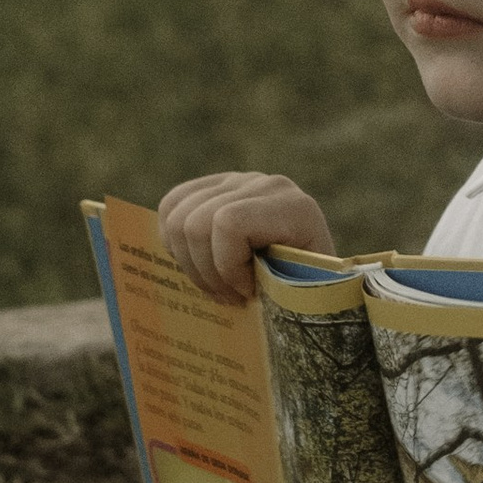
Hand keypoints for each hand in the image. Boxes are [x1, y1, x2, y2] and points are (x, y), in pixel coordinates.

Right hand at [157, 170, 335, 302]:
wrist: (312, 270)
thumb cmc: (304, 291)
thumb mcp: (297, 296)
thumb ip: (272, 294)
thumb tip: (238, 302)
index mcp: (293, 208)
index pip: (229, 224)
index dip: (227, 267)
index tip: (248, 293)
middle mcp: (264, 185)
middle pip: (196, 223)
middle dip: (207, 272)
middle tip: (230, 296)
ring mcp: (237, 181)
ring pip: (177, 218)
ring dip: (190, 263)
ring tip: (218, 284)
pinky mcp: (214, 185)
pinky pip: (171, 206)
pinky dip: (175, 243)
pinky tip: (200, 262)